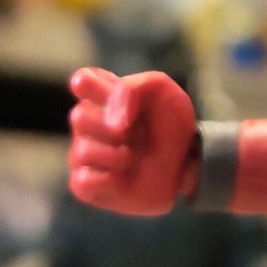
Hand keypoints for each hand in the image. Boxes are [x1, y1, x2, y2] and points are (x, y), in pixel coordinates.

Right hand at [68, 67, 199, 215]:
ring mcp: (85, 153)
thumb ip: (132, 88)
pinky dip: (107, 180)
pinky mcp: (87, 185)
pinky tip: (123, 177)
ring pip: (83, 150)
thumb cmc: (170, 123)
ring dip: (117, 155)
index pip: (81, 81)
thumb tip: (112, 119)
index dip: (87, 84)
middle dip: (112, 126)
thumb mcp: (161, 90)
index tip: (107, 92)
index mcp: (103, 95)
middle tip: (135, 132)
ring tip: (134, 157)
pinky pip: (83, 181)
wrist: (187, 163)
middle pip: (79, 116)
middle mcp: (89, 123)